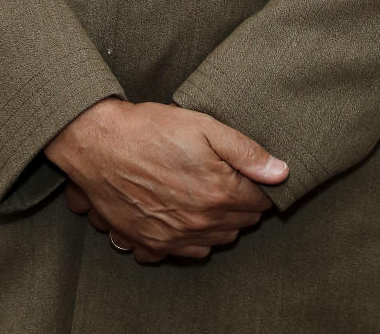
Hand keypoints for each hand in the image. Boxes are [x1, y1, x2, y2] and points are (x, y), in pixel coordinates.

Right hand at [45, 97, 287, 262]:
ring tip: (207, 196)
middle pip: (239, 224)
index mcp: (218, 194)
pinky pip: (180, 253)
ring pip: (213, 242)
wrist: (99, 143)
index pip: (259, 203)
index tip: (253, 176)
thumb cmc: (151, 129)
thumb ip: (246, 151)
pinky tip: (182, 217)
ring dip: (218, 224)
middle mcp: (199, 223)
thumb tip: (281, 172)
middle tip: (229, 181)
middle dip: (241, 204)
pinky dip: (187, 240)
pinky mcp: (148, 242)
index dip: (259, 187)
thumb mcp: (204, 126)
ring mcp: (172, 237)